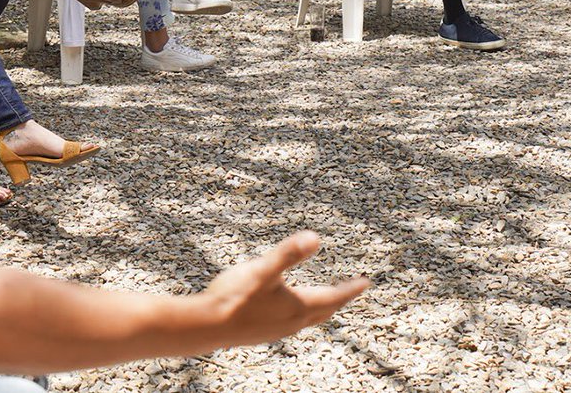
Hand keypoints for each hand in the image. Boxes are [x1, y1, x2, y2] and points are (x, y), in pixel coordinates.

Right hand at [199, 232, 369, 347]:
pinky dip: (301, 314)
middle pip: (324, 311)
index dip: (350, 288)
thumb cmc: (234, 297)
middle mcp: (291, 322)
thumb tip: (315, 237)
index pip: (333, 297)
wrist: (205, 326)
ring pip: (308, 319)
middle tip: (351, 291)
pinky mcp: (262, 332)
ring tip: (324, 300)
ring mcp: (276, 330)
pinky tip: (287, 309)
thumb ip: (288, 253)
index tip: (365, 282)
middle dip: (339, 299)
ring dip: (320, 308)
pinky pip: (291, 323)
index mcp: (297, 307)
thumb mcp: (263, 270)